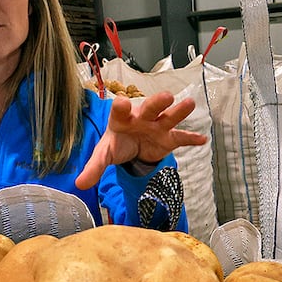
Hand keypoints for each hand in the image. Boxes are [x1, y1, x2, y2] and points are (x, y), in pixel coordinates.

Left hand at [75, 90, 208, 188]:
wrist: (132, 146)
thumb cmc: (117, 144)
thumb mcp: (104, 155)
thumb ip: (94, 168)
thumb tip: (79, 185)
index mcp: (122, 119)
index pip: (120, 111)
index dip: (121, 107)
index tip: (122, 103)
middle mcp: (141, 118)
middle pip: (150, 108)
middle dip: (157, 103)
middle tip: (166, 96)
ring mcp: (157, 127)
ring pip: (169, 117)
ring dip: (179, 112)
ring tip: (189, 104)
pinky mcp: (168, 138)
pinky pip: (181, 138)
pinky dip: (192, 139)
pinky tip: (202, 139)